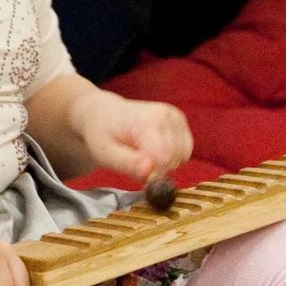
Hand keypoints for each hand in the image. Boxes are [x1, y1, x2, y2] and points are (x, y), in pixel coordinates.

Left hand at [73, 90, 192, 185]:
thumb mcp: (104, 153)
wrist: (102, 112)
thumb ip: (127, 164)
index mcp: (147, 121)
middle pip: (174, 159)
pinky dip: (171, 156)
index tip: (135, 172)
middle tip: (135, 161)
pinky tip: (154, 149)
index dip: (151, 174)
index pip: (164, 160)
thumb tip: (150, 171)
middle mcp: (166, 115)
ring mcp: (175, 116)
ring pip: (182, 157)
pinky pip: (185, 150)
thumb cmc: (101, 133)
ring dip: (164, 163)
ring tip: (142, 154)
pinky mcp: (179, 120)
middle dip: (156, 169)